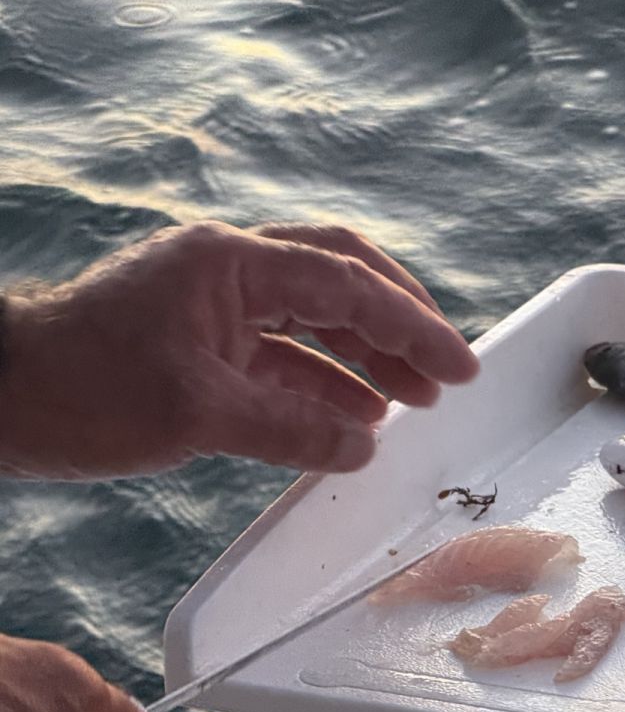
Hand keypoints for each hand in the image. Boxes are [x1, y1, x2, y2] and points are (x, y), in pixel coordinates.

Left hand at [0, 221, 478, 477]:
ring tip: (412, 402)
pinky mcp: (199, 341)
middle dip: (400, 324)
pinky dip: (322, 383)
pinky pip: (280, 354)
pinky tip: (353, 417)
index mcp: (231, 265)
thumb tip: (365, 446)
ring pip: (314, 318)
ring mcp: (213, 304)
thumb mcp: (193, 412)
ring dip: (366, 356)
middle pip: (341, 279)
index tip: (460, 369)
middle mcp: (229, 270)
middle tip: (447, 372)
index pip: (347, 286)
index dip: (413, 327)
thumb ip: (289, 427)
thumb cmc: (76, 390)